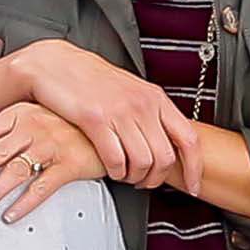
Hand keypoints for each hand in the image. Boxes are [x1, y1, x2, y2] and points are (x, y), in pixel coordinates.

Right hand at [0, 41, 189, 187]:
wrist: (56, 64)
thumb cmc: (91, 80)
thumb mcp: (131, 92)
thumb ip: (150, 114)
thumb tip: (164, 141)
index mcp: (155, 98)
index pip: (189, 139)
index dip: (194, 168)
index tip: (193, 186)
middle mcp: (142, 104)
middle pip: (165, 157)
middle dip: (155, 178)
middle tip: (144, 182)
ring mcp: (120, 111)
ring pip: (143, 162)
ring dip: (134, 178)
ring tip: (125, 176)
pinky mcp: (95, 119)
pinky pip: (115, 159)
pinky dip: (116, 172)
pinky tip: (110, 170)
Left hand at [0, 102, 108, 222]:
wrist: (107, 123)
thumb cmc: (69, 121)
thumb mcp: (36, 113)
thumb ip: (10, 124)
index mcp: (20, 114)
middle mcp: (32, 128)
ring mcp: (50, 146)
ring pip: (15, 171)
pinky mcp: (67, 164)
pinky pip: (40, 187)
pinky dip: (23, 203)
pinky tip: (11, 213)